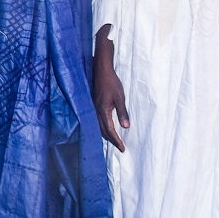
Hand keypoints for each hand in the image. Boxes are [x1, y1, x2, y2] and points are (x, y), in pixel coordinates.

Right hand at [93, 25, 129, 151]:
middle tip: (120, 147)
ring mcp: (93, 107)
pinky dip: (102, 127)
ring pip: (98, 126)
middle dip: (111, 140)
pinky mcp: (93, 104)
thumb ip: (122, 112)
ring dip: (106, 135)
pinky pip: (96, 120)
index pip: (109, 130)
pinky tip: (105, 127)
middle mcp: (96, 111)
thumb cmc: (111, 82)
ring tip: (114, 140)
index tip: (123, 148)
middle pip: (102, 130)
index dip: (116, 140)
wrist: (100, 70)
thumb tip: (126, 126)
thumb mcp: (120, 97)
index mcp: (103, 110)